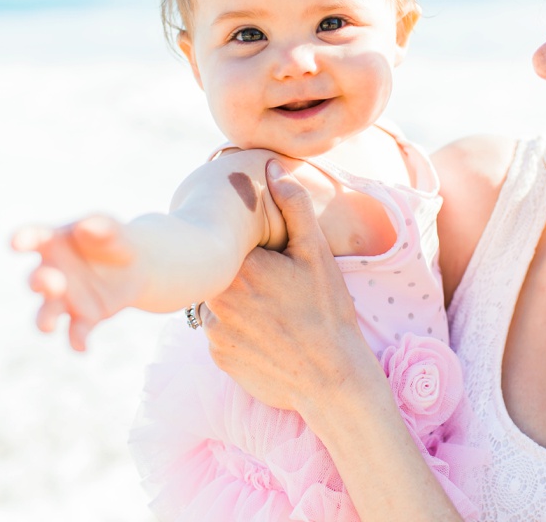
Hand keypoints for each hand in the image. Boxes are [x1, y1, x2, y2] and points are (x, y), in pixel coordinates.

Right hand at [10, 215, 139, 350]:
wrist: (139, 266)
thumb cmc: (114, 240)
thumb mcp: (112, 229)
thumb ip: (101, 225)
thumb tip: (85, 226)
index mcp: (54, 242)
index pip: (33, 238)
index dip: (22, 239)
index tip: (16, 243)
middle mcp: (53, 272)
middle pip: (37, 279)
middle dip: (42, 282)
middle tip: (55, 282)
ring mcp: (66, 297)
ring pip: (46, 312)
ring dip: (45, 319)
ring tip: (49, 326)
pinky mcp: (84, 317)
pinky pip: (75, 332)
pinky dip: (76, 340)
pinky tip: (82, 347)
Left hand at [202, 160, 383, 417]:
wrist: (332, 379)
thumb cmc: (327, 312)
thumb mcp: (316, 254)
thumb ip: (293, 206)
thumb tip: (274, 167)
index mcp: (238, 266)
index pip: (230, 243)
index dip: (252, 248)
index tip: (272, 259)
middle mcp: (216, 298)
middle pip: (220, 272)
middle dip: (242, 274)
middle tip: (277, 287)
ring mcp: (213, 330)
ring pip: (217, 302)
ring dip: (237, 302)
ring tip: (274, 312)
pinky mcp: (217, 356)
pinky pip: (220, 332)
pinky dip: (238, 330)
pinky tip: (268, 335)